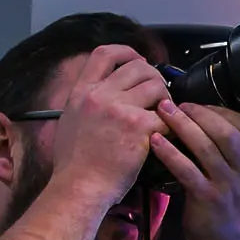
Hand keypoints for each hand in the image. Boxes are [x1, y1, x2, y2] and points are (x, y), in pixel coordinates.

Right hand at [52, 46, 170, 201]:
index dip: (126, 52)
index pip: (104, 53)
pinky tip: (164, 135)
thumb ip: (86, 102)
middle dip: (153, 77)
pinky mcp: (139, 126)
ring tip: (161, 115)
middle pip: (138, 66)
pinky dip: (170, 124)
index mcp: (81, 92)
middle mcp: (100, 94)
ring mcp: (120, 108)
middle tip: (157, 94)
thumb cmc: (73, 164)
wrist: (80, 187)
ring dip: (164, 98)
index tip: (138, 60)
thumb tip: (102, 93)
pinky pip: (166, 115)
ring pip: (156, 86)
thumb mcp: (69, 121)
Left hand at [152, 102, 239, 239]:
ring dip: (182, 125)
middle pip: (227, 132)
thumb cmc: (234, 208)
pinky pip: (187, 170)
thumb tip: (230, 118)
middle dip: (200, 112)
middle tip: (177, 102)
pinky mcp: (207, 199)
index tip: (201, 104)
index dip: (223, 111)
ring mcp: (229, 185)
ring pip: (206, 147)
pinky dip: (170, 153)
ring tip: (163, 111)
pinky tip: (155, 140)